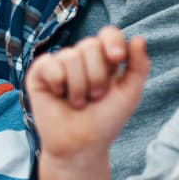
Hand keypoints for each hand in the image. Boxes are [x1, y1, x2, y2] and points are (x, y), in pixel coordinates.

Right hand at [24, 28, 148, 163]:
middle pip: (90, 45)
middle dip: (97, 76)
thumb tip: (138, 38)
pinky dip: (58, 82)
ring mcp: (59, 64)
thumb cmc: (105, 121)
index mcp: (103, 59)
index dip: (112, 41)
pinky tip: (59, 95)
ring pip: (70, 56)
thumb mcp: (129, 94)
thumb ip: (139, 66)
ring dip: (79, 86)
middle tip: (95, 97)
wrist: (81, 146)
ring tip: (78, 102)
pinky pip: (50, 63)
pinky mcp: (39, 73)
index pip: (108, 34)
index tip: (117, 58)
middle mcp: (80, 58)